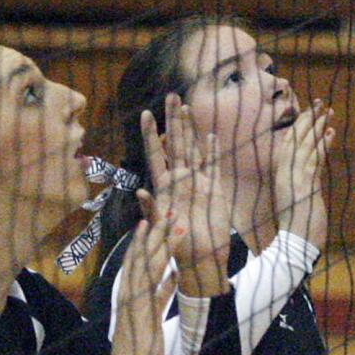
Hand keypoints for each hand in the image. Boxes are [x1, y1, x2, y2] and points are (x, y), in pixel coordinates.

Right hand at [95, 219, 172, 354]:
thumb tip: (171, 276)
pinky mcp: (137, 308)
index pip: (142, 260)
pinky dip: (157, 265)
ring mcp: (132, 299)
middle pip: (143, 254)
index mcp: (134, 293)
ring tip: (170, 219)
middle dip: (156, 231)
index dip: (150, 239)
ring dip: (159, 239)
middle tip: (168, 208)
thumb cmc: (140, 349)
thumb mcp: (155, 315)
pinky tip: (167, 250)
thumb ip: (161, 294)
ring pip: (146, 261)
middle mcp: (130, 292)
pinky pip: (149, 281)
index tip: (159, 220)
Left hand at [142, 95, 229, 295]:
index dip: (152, 135)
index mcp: (165, 186)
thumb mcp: (159, 229)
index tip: (146, 114)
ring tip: (187, 106)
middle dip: (173, 120)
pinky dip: (211, 149)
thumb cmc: (177, 247)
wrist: (202, 259)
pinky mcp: (214, 188)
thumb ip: (151, 210)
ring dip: (190, 128)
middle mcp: (180, 179)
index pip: (157, 154)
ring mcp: (197, 182)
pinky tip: (210, 134)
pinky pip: (213, 163)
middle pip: (176, 143)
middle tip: (172, 96)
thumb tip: (140, 191)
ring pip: (193, 147)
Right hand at [273, 100, 331, 249]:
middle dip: (308, 119)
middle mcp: (285, 174)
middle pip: (296, 139)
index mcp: (282, 176)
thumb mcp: (299, 201)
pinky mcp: (305, 185)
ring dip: (317, 126)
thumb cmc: (297, 227)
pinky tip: (330, 132)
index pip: (289, 145)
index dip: (299, 127)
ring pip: (305, 145)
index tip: (309, 113)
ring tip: (327, 110)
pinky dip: (322, 144)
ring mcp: (294, 179)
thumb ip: (304, 186)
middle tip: (320, 102)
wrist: (294, 245)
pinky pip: (314, 159)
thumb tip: (312, 177)